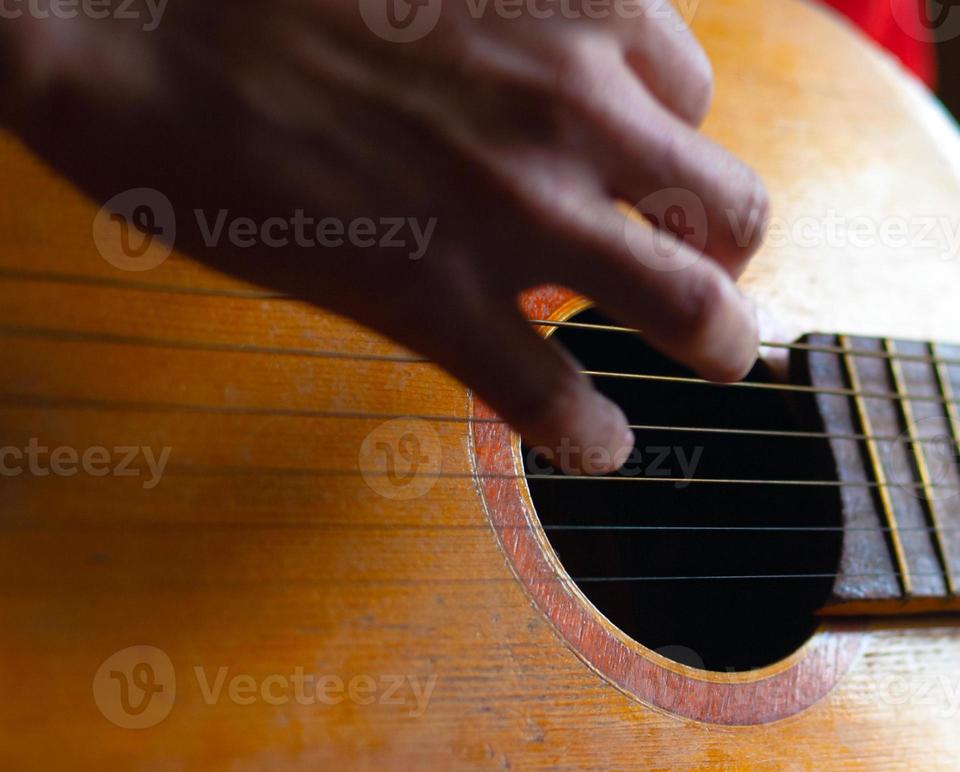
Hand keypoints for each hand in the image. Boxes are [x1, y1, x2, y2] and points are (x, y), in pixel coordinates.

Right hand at [1, 0, 766, 471]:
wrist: (124, 16)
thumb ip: (526, 11)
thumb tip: (558, 55)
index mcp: (582, 8)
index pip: (690, 95)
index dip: (662, 133)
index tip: (624, 156)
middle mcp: (576, 110)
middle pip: (731, 207)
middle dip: (727, 246)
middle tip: (696, 262)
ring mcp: (515, 212)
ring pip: (692, 310)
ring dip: (718, 342)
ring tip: (711, 352)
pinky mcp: (435, 298)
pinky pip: (558, 400)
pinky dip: (593, 433)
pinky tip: (596, 438)